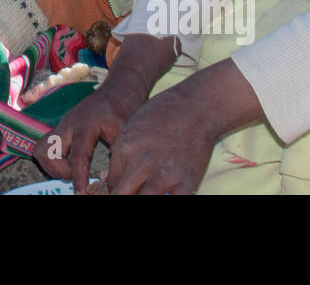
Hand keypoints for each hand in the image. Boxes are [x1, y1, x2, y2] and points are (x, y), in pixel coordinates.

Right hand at [34, 67, 148, 191]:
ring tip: (72, 171)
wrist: (119, 88)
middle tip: (78, 175)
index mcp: (86, 125)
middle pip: (48, 151)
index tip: (82, 193)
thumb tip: (112, 182)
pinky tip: (69, 164)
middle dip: (60, 170)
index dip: (79, 177)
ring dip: (52, 166)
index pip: (78, 155)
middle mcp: (68, 124)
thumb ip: (117, 156)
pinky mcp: (60, 128)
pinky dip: (51, 159)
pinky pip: (44, 146)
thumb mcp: (126, 132)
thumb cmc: (125, 109)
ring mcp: (61, 125)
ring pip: (41, 150)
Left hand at [105, 59, 263, 194]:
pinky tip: (165, 194)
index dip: (115, 188)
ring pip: (141, 200)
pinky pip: (171, 202)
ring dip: (140, 198)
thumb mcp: (133, 126)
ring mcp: (164, 176)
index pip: (112, 181)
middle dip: (122, 196)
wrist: (198, 108)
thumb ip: (124, 151)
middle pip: (122, 194)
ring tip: (145, 192)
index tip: (121, 188)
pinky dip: (165, 199)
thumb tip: (116, 175)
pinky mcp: (185, 184)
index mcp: (125, 147)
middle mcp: (141, 164)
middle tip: (128, 193)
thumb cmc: (165, 112)